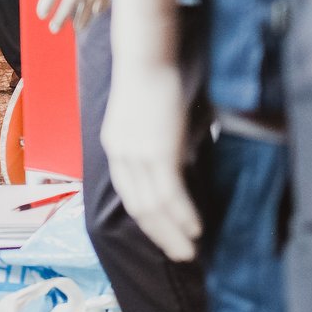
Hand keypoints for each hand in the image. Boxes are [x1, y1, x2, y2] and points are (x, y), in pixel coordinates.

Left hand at [99, 44, 200, 261]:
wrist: (146, 56)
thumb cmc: (151, 78)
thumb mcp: (144, 116)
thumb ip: (153, 141)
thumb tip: (175, 162)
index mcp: (115, 149)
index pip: (129, 195)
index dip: (147, 220)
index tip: (164, 235)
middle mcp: (121, 157)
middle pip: (138, 209)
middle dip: (160, 236)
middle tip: (180, 255)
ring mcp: (137, 156)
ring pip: (154, 207)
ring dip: (173, 233)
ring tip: (190, 250)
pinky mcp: (157, 151)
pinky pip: (170, 193)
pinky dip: (183, 214)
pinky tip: (196, 228)